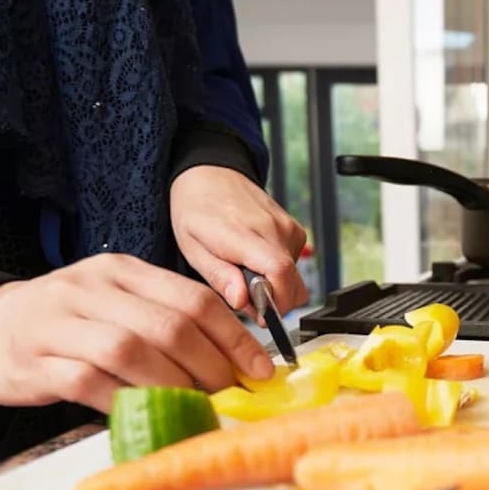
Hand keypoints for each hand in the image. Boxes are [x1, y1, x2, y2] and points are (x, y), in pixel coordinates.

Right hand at [0, 253, 276, 412]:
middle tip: (229, 395)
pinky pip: (87, 382)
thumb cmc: (67, 323)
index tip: (261, 369)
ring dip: (172, 386)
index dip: (236, 338)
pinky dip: (122, 401)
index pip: (194, 299)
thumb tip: (234, 362)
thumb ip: (166, 321)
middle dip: (211, 366)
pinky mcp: (35, 361)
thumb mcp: (117, 304)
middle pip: (169, 326)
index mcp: (122, 272)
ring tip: (194, 407)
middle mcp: (92, 289)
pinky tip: (142, 414)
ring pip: (130, 351)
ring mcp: (60, 323)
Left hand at [170, 165, 308, 319]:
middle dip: (275, 303)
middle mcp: (273, 229)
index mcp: (244, 233)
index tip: (261, 315)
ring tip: (247, 274)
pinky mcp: (294, 230)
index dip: (276, 303)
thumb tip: (242, 301)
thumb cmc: (196, 208)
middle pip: (294, 284)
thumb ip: (219, 277)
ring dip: (276, 287)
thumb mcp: (192, 247)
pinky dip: (279, 273)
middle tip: (247, 297)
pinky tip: (256, 261)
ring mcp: (287, 228)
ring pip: (296, 278)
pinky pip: (295, 265)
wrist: (210, 174)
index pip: (280, 273)